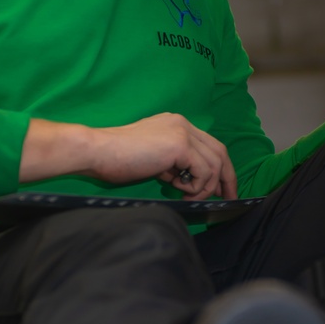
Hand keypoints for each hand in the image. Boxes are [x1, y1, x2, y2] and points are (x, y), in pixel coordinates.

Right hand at [19, 114, 237, 199]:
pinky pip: (204, 170)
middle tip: (227, 199)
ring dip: (205, 186)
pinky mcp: (179, 145)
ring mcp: (182, 132)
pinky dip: (197, 185)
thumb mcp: (153, 161)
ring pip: (214, 163)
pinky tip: (180, 190)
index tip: (222, 189)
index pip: (209, 145)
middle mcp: (183, 123)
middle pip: (220, 151)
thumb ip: (173, 166)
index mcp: (176, 124)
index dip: (220, 168)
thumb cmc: (117, 159)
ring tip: (187, 196)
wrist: (97, 151)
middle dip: (226, 178)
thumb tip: (191, 183)